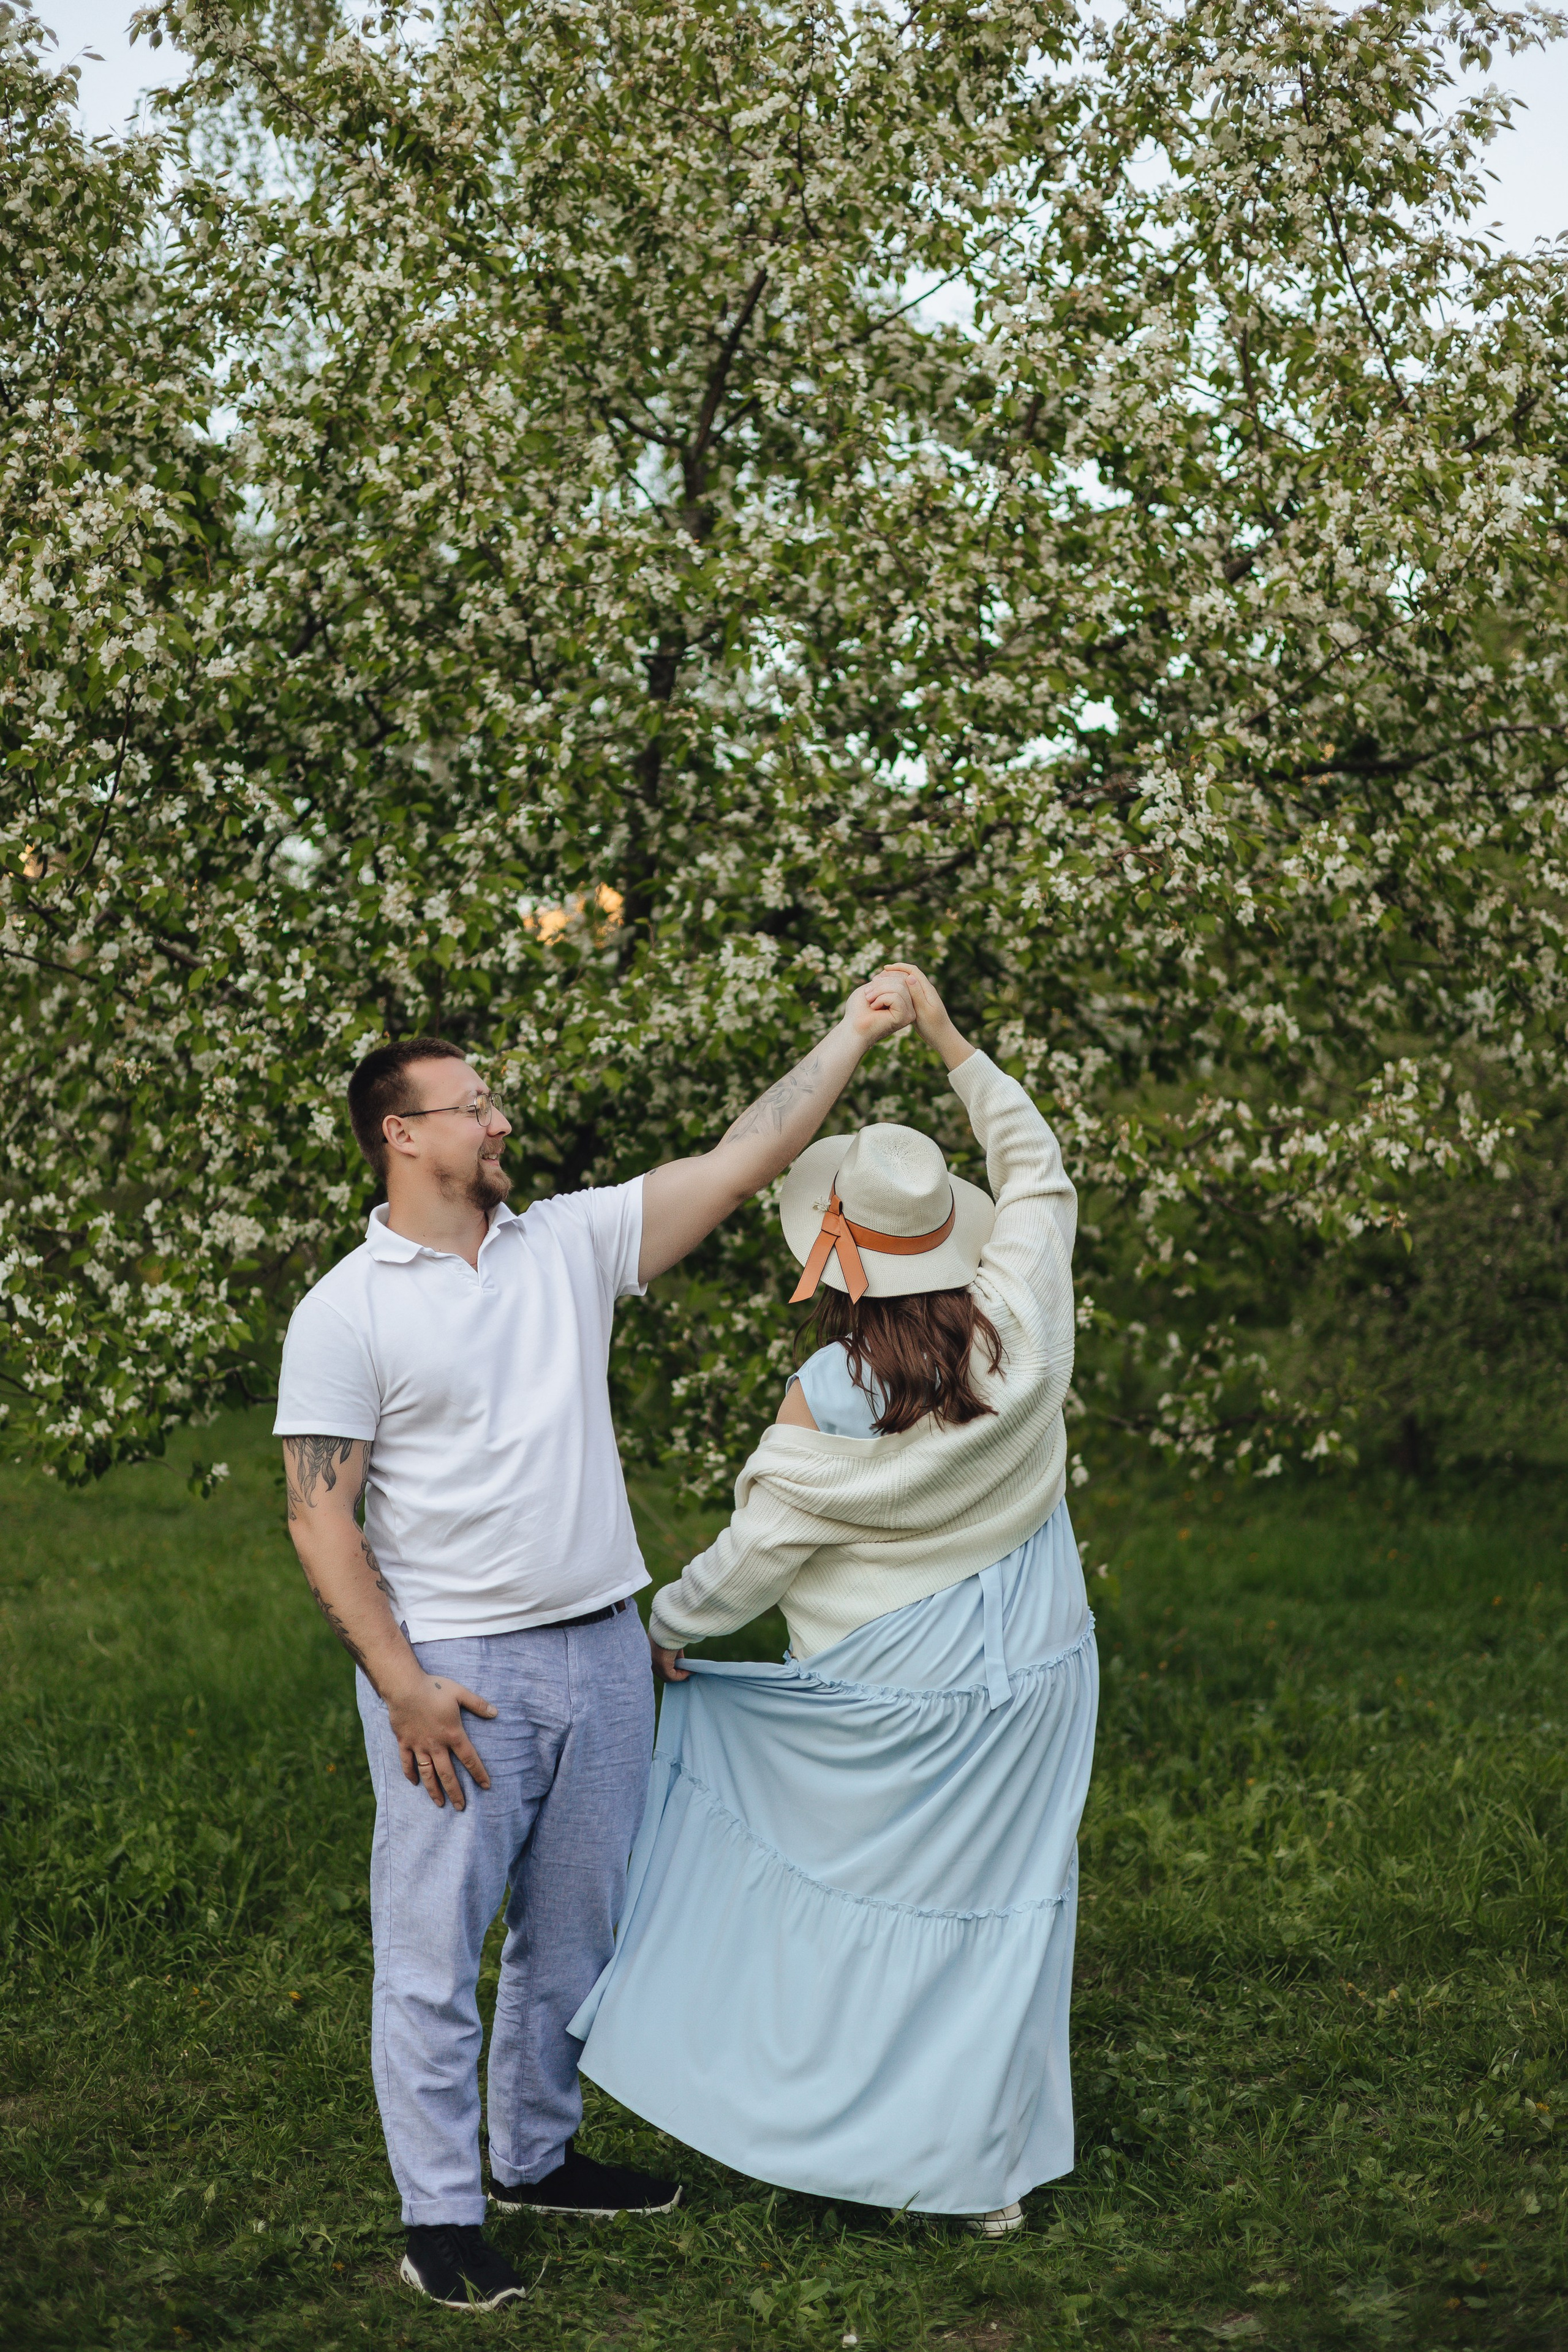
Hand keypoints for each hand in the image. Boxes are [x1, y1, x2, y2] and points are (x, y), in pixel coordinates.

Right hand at [386, 1669, 497, 1808]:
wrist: (404, 1688)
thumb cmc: (434, 1688)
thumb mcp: (460, 1693)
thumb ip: (478, 1704)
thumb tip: (496, 1712)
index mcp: (453, 1734)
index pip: (469, 1759)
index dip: (479, 1773)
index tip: (486, 1786)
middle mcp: (436, 1745)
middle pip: (448, 1774)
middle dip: (455, 1792)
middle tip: (461, 1807)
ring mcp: (419, 1746)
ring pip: (427, 1774)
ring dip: (434, 1790)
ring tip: (440, 1803)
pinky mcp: (404, 1743)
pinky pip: (407, 1763)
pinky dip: (410, 1774)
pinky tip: (415, 1783)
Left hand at [649, 1632, 689, 1682]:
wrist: (669, 1624)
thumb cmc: (670, 1629)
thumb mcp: (671, 1643)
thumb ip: (674, 1654)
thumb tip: (681, 1663)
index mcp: (648, 1652)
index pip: (657, 1666)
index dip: (670, 1670)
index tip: (682, 1670)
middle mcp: (648, 1659)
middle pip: (662, 1673)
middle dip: (676, 1674)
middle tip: (688, 1673)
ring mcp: (654, 1663)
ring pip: (667, 1676)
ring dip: (680, 1675)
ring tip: (690, 1671)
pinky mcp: (661, 1664)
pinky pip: (672, 1676)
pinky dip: (682, 1676)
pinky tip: (690, 1671)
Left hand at [839, 974, 913, 1048]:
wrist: (852, 1028)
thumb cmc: (858, 1010)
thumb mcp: (872, 987)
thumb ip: (886, 978)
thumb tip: (895, 970)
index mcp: (902, 998)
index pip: (902, 976)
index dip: (885, 976)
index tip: (870, 986)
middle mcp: (909, 1006)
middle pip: (902, 980)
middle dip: (880, 983)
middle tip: (867, 995)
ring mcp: (909, 1012)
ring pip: (900, 987)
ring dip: (879, 990)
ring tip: (869, 1000)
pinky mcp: (905, 1017)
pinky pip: (897, 997)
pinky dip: (881, 998)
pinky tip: (874, 1007)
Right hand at [873, 962, 972, 1070]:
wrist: (943, 1037)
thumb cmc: (933, 1026)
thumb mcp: (923, 1010)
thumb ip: (917, 994)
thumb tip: (909, 977)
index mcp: (928, 989)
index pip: (913, 971)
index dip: (899, 966)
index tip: (885, 968)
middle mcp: (926, 990)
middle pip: (910, 974)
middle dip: (896, 972)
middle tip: (880, 976)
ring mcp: (924, 996)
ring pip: (908, 983)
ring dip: (896, 980)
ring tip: (882, 983)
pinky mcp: (921, 1003)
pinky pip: (908, 992)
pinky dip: (898, 990)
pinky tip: (889, 995)